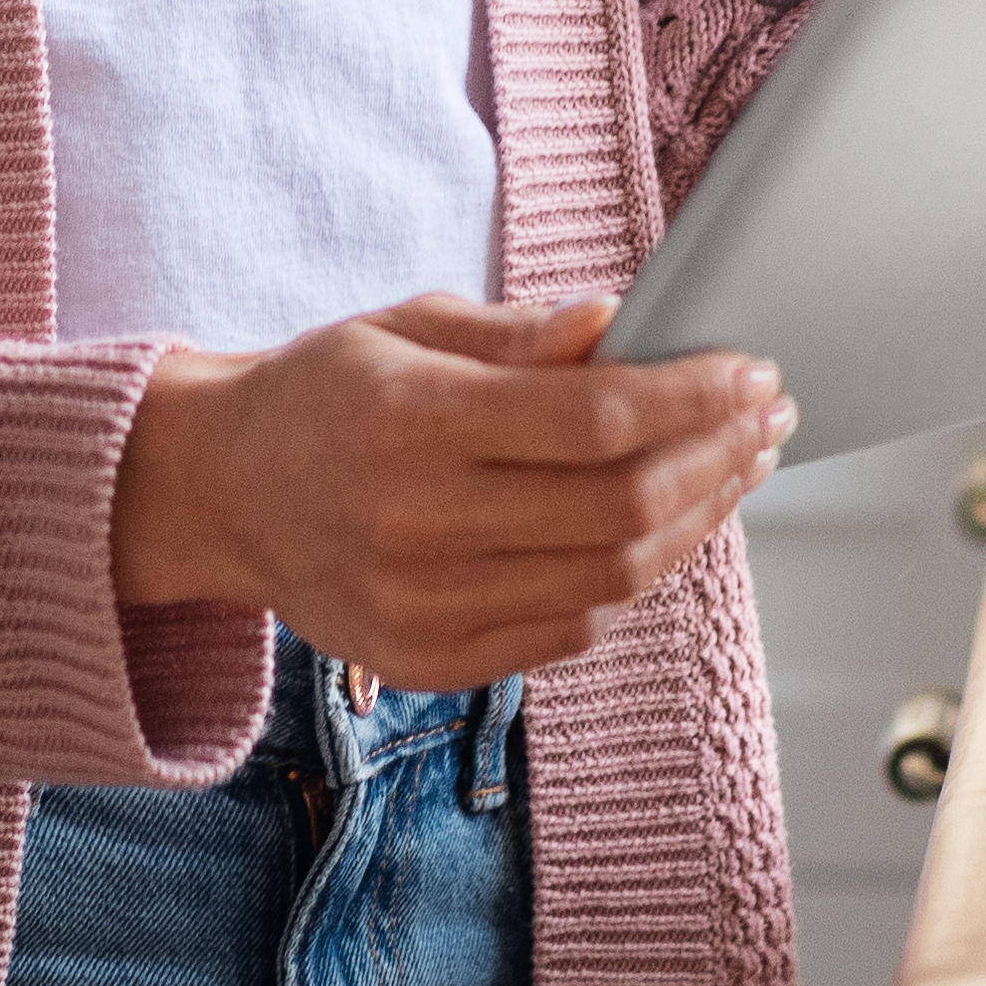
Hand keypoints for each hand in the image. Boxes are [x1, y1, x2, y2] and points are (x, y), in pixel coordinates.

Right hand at [109, 295, 790, 687]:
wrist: (219, 493)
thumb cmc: (322, 391)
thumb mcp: (404, 325)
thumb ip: (516, 335)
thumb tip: (620, 323)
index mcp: (411, 422)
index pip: (595, 419)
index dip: (694, 398)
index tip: (753, 373)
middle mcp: (415, 526)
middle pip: (618, 510)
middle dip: (716, 461)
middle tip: (766, 420)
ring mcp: (421, 608)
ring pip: (609, 581)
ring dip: (694, 525)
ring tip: (735, 471)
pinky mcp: (428, 661)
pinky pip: (568, 630)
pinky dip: (632, 581)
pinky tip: (664, 531)